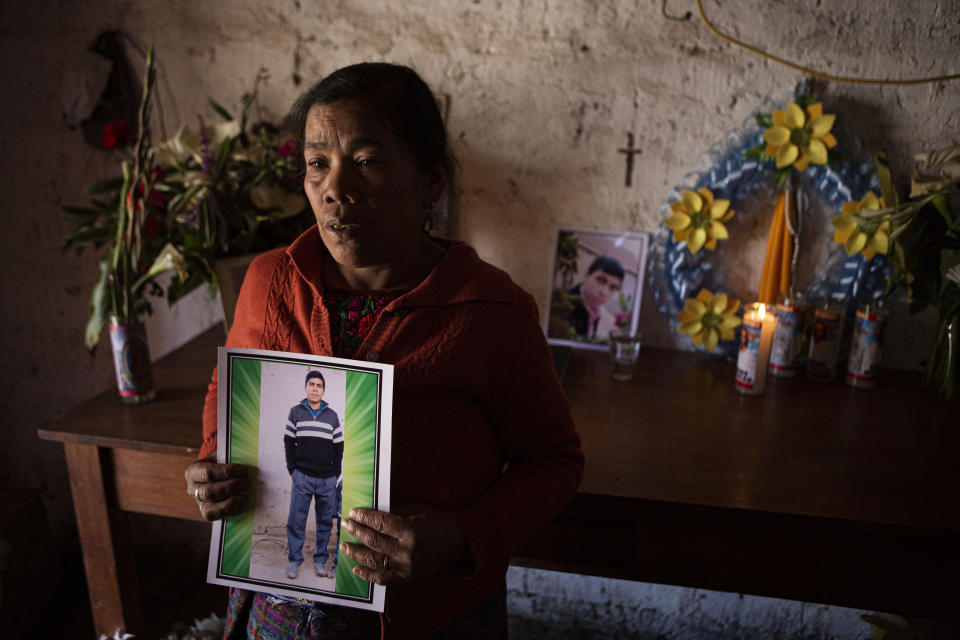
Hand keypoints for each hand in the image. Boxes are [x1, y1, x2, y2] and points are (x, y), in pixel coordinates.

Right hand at [184, 454, 249, 520]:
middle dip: (231, 487)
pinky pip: (213, 516)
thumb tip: (246, 460)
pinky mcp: (205, 512)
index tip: (243, 470)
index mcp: (193, 470)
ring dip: (231, 501)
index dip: (227, 472)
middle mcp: (192, 488)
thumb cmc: (222, 463)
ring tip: (244, 494)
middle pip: (209, 492)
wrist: (218, 474)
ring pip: (210, 507)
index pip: (208, 473)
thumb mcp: (222, 456)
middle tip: (246, 482)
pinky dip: (228, 510)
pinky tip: (240, 502)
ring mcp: (198, 502)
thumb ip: (230, 458)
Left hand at [340, 504, 465, 585]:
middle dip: (357, 532)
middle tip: (346, 525)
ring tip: (344, 546)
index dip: (364, 517)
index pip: (380, 523)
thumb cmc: (438, 522)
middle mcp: (406, 551)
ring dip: (356, 553)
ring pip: (374, 561)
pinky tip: (356, 569)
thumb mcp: (418, 511)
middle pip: (374, 541)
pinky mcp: (408, 578)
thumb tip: (372, 513)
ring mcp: (406, 567)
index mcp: (410, 531)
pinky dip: (368, 575)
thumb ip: (395, 513)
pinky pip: (384, 579)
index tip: (353, 512)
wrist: (458, 542)